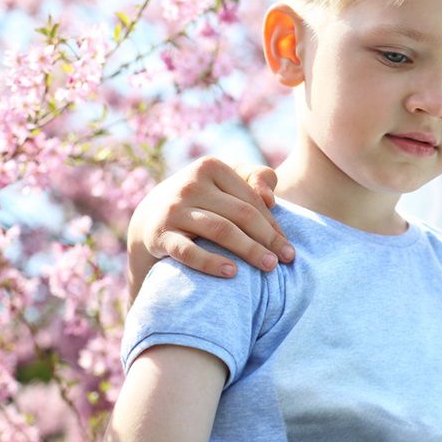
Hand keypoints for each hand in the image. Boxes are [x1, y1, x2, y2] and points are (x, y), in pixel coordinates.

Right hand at [127, 157, 293, 295]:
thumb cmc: (204, 198)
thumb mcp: (227, 180)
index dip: (273, 225)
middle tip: (287, 259)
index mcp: (212, 167)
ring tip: (270, 266)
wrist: (151, 216)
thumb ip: (256, 177)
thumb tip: (270, 199)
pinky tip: (233, 273)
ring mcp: (174, 209)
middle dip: (268, 238)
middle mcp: (191, 184)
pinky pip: (189, 252)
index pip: (252, 200)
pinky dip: (211, 263)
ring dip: (249, 250)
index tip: (289, 247)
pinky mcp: (160, 234)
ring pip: (221, 230)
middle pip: (241, 214)